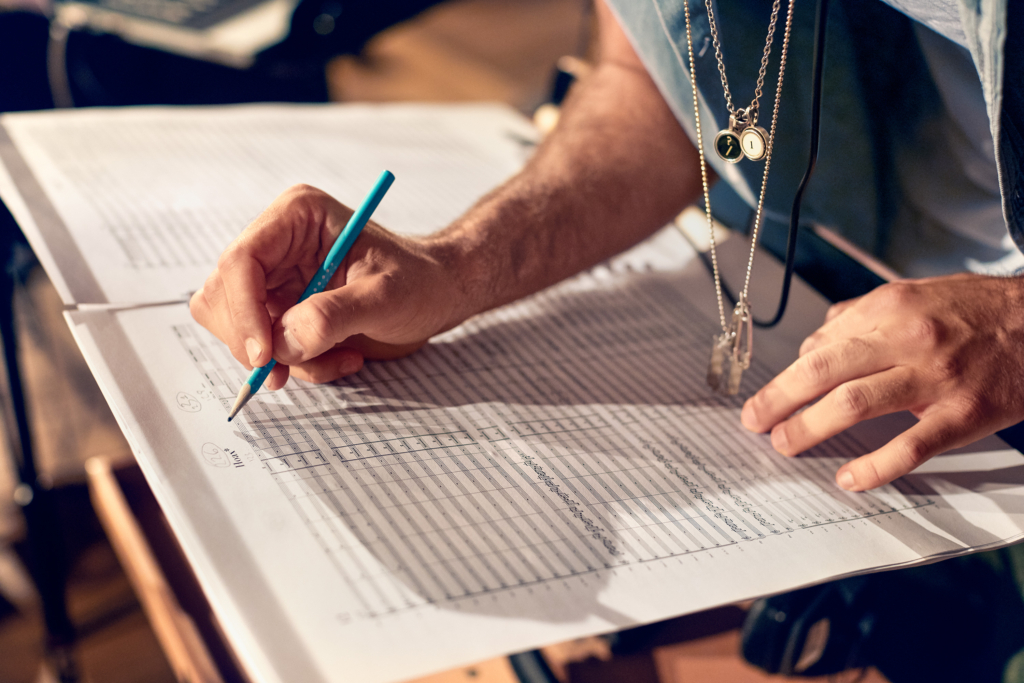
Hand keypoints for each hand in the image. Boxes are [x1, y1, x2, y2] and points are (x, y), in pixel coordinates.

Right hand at [190, 184, 466, 388]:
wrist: (437, 297)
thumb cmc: (420, 283)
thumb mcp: (385, 297)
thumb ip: (333, 316)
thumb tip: (283, 342)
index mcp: (297, 217)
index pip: (241, 260)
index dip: (243, 311)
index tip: (265, 356)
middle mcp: (277, 242)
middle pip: (223, 295)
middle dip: (254, 340)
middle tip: (287, 372)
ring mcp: (275, 277)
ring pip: (236, 326)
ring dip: (281, 358)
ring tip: (335, 360)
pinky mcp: (281, 309)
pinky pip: (262, 347)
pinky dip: (296, 365)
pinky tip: (340, 359)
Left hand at [740, 273, 1023, 490]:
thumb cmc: (977, 312)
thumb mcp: (915, 295)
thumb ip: (862, 316)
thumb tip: (817, 341)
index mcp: (890, 308)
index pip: (822, 344)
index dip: (789, 373)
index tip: (770, 394)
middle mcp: (907, 339)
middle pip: (823, 370)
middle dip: (779, 398)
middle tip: (754, 420)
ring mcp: (935, 378)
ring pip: (854, 404)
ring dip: (810, 427)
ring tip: (784, 444)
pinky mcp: (963, 414)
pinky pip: (910, 446)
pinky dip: (874, 467)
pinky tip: (848, 479)